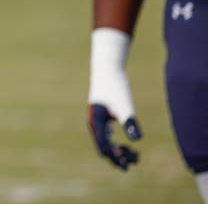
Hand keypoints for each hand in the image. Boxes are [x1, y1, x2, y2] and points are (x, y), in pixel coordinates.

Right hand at [88, 27, 141, 169]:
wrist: (107, 70)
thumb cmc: (116, 87)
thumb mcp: (124, 105)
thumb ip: (129, 122)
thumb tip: (137, 139)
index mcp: (96, 122)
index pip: (104, 146)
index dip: (116, 157)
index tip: (130, 161)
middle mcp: (94, 124)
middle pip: (103, 148)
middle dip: (118, 157)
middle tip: (136, 160)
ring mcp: (97, 121)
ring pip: (104, 143)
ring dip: (117, 152)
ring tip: (134, 155)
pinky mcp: (102, 117)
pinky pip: (106, 136)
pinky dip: (115, 143)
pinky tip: (124, 145)